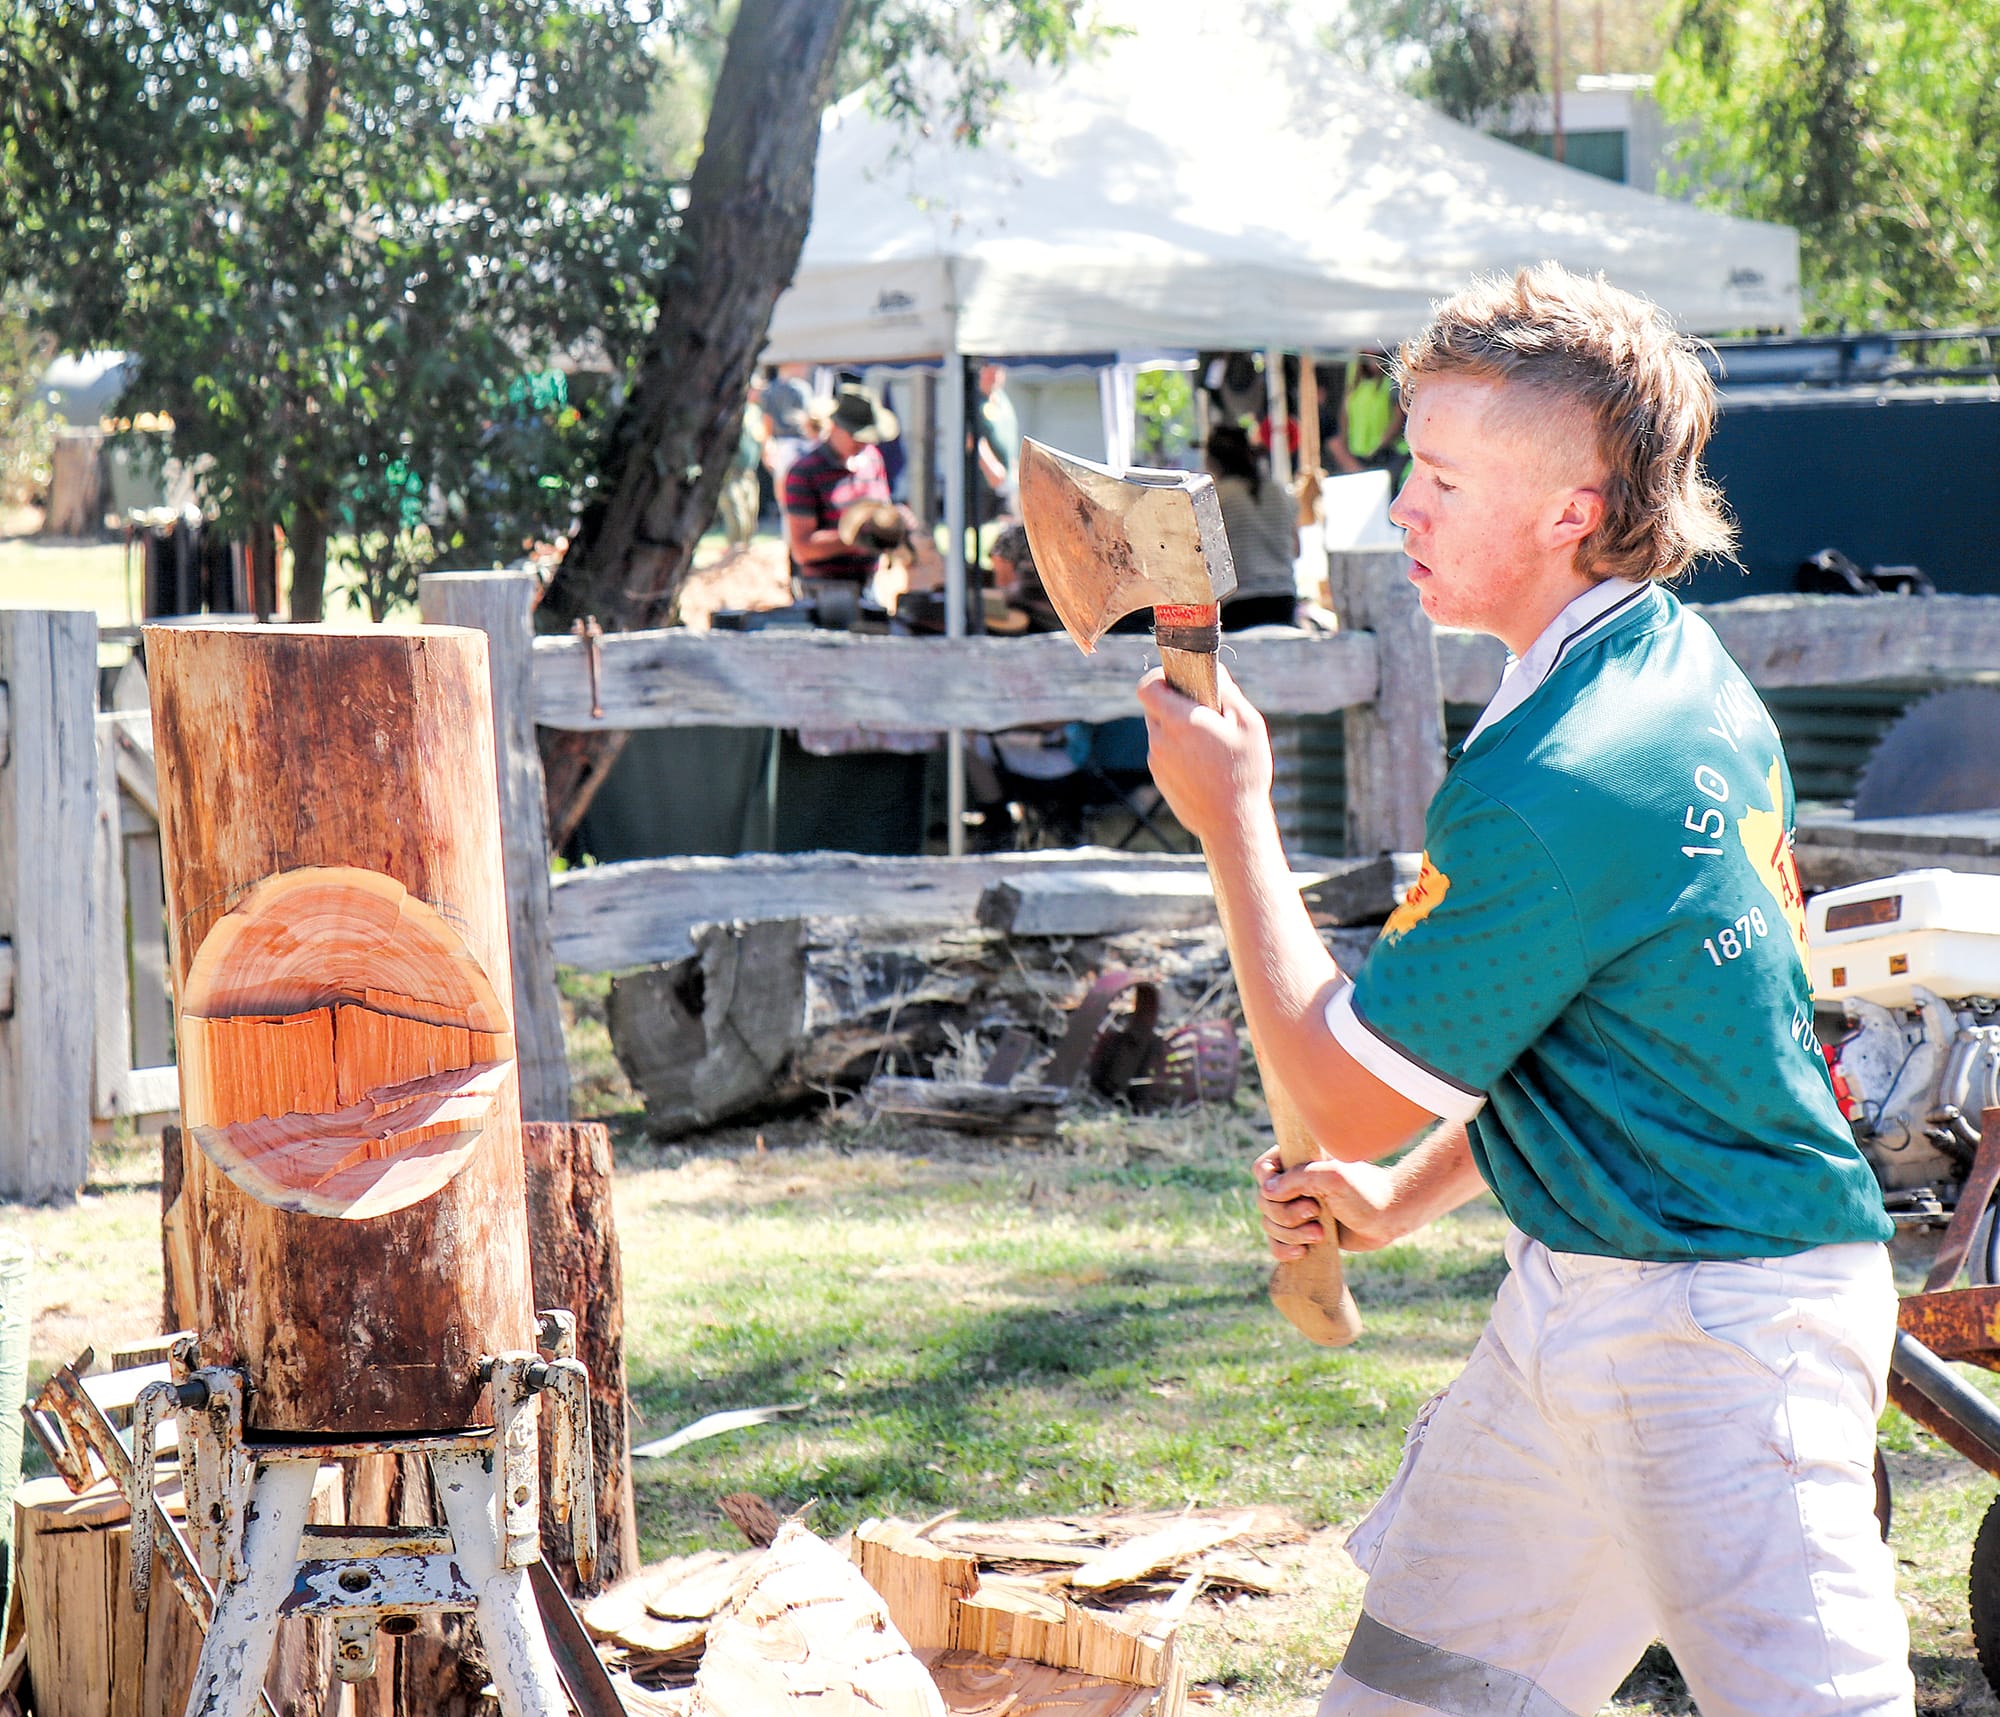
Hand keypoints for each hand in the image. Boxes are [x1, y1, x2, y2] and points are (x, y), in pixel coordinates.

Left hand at [1135, 663, 1272, 844]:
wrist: (1232, 822)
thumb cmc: (1245, 772)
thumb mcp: (1249, 725)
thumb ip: (1229, 693)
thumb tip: (1215, 670)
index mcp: (1180, 721)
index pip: (1147, 687)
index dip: (1158, 677)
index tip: (1178, 679)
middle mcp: (1161, 740)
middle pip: (1154, 708)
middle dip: (1174, 704)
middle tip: (1203, 712)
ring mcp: (1157, 762)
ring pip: (1160, 732)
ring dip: (1177, 730)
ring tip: (1209, 744)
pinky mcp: (1159, 779)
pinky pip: (1163, 754)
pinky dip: (1178, 751)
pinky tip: (1205, 765)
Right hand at [1252, 1147, 1405, 1260]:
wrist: (1390, 1217)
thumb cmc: (1367, 1192)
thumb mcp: (1333, 1178)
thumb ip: (1297, 1179)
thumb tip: (1267, 1191)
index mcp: (1298, 1163)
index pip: (1262, 1169)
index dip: (1270, 1184)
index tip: (1300, 1192)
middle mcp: (1293, 1185)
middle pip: (1264, 1202)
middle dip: (1287, 1214)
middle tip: (1316, 1213)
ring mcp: (1297, 1210)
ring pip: (1269, 1225)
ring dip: (1291, 1234)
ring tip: (1320, 1234)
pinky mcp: (1303, 1233)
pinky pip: (1276, 1244)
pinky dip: (1283, 1250)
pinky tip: (1303, 1252)